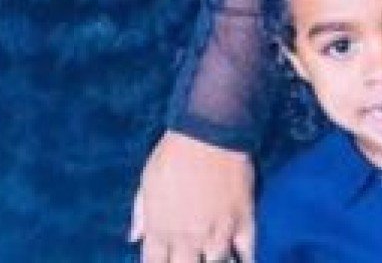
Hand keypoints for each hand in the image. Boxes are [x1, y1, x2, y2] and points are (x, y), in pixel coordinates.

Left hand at [128, 130, 254, 261]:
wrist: (210, 131)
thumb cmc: (174, 153)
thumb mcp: (148, 181)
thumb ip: (141, 214)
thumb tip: (134, 237)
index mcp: (160, 229)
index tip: (166, 261)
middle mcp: (187, 238)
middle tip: (189, 259)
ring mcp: (217, 233)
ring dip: (214, 262)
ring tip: (212, 257)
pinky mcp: (243, 222)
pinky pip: (247, 254)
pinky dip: (245, 261)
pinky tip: (242, 260)